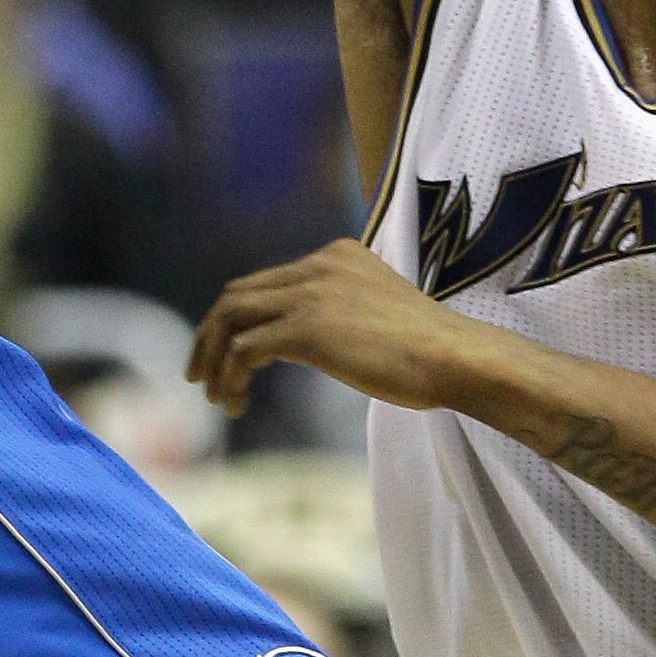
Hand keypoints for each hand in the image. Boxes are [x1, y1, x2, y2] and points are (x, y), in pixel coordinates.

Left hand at [189, 239, 487, 417]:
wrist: (456, 357)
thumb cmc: (430, 350)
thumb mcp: (377, 311)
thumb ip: (341, 311)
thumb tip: (310, 341)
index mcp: (335, 254)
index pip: (265, 281)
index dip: (237, 319)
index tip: (228, 353)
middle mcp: (317, 265)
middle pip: (236, 295)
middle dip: (210, 336)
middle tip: (200, 375)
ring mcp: (310, 294)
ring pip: (231, 318)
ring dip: (213, 359)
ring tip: (214, 396)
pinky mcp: (308, 329)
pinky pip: (245, 349)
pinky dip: (231, 375)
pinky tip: (237, 401)